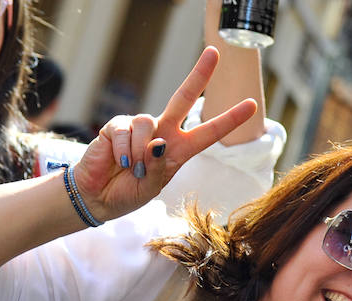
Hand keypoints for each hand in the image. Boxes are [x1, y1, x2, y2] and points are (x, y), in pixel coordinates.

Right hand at [69, 46, 257, 221]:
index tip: (252, 104)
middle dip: (199, 75)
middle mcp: (163, 132)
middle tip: (215, 52)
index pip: (209, 132)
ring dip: (141, 151)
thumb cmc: (130, 192)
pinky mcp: (118, 125)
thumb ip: (158, 168)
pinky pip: (126, 131)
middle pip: (183, 98)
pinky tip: (118, 161)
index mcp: (180, 149)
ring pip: (149, 123)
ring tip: (132, 168)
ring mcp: (140, 127)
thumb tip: (157, 142)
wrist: (99, 197)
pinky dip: (124, 150)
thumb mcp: (151, 187)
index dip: (229, 118)